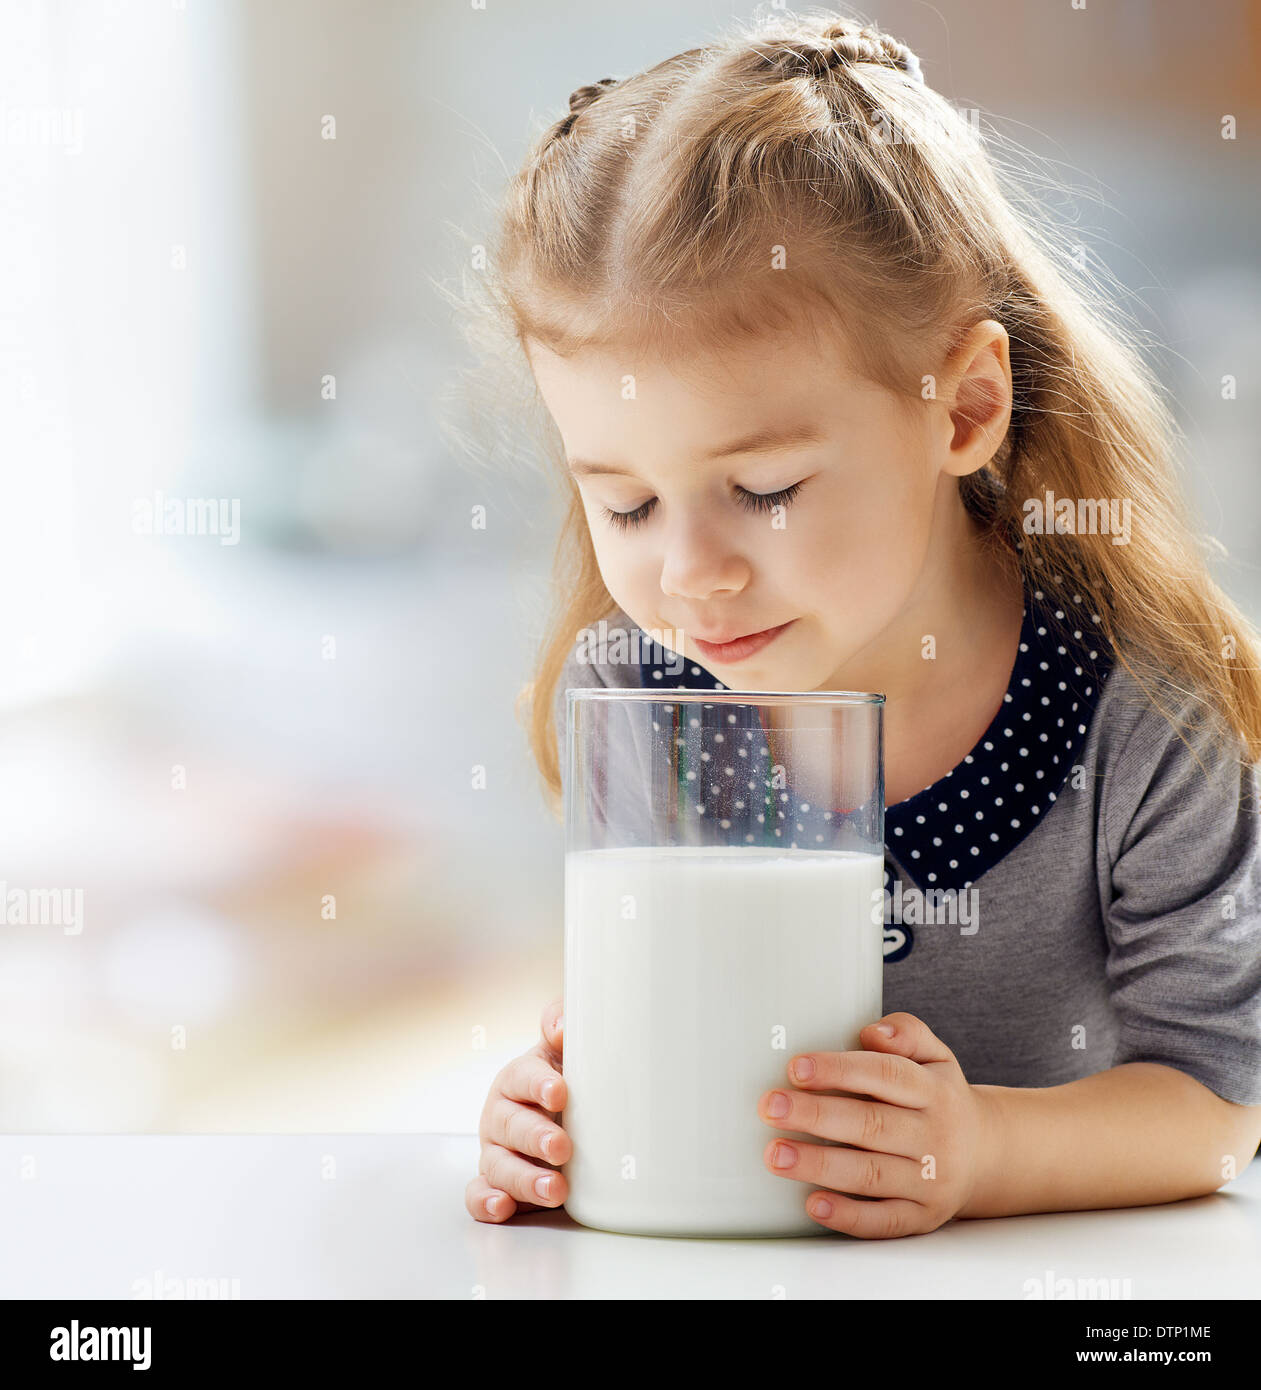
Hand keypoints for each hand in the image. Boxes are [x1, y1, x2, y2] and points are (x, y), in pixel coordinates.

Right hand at [465, 999, 570, 1222]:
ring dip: (524, 1178)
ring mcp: (496, 1151)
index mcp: (517, 1078)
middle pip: (510, 1124)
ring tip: (555, 1188)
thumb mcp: (568, 1048)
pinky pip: (479, 1195)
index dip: (539, 1084)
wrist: (571, 1118)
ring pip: (498, 1165)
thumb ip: (561, 1021)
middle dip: (535, 1137)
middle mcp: (501, 1115)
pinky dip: (485, 1202)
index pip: (522, 1076)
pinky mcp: (497, 1184)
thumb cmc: (569, 1079)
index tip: (560, 1093)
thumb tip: (560, 1028)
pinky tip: (503, 1207)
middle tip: (562, 1146)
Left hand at [757, 1011, 996, 1238]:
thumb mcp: (936, 1056)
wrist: (986, 1155)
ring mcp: (931, 1182)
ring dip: (820, 1165)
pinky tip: (812, 1203)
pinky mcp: (922, 1218)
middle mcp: (936, 1137)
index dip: (839, 1070)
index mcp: (934, 1091)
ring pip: (872, 1174)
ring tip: (775, 1154)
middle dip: (817, 1115)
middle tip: (770, 1107)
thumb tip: (873, 1032)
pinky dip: (848, 1215)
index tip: (795, 1068)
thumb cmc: (940, 1097)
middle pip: (872, 1125)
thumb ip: (907, 1033)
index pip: (886, 1075)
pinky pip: (884, 1221)